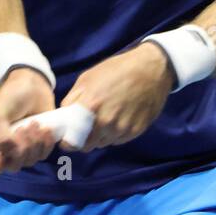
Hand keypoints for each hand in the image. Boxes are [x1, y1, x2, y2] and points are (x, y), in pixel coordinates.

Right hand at [0, 67, 57, 179]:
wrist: (33, 84)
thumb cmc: (10, 96)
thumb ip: (0, 136)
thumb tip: (10, 153)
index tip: (2, 155)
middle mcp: (2, 150)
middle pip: (10, 167)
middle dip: (20, 149)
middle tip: (23, 127)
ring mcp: (20, 149)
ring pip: (28, 162)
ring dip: (34, 143)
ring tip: (34, 123)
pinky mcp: (37, 145)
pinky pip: (42, 156)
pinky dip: (45, 144)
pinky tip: (45, 128)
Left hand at [59, 42, 174, 151]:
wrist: (151, 69)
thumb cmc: (116, 69)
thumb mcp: (87, 78)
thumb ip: (72, 100)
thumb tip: (65, 117)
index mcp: (90, 107)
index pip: (72, 141)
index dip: (68, 142)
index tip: (68, 139)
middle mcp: (106, 122)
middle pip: (88, 145)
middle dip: (84, 139)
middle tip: (87, 126)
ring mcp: (122, 128)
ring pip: (103, 143)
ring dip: (100, 135)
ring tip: (106, 116)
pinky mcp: (136, 131)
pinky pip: (118, 140)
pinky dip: (115, 133)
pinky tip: (119, 117)